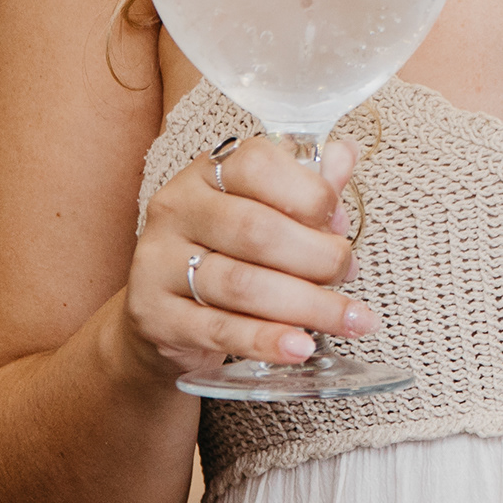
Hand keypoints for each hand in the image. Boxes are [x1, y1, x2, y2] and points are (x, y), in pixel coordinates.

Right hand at [118, 136, 372, 384]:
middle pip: (256, 231)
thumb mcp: (264, 208)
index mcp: (207, 172)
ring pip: (242, 285)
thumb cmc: (227, 249)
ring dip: (307, 306)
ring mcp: (159, 262)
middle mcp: (177, 209)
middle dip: (318, 257)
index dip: (311, 194)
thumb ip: (306, 183)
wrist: (163, 309)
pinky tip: (302, 348)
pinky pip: (219, 330)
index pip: (259, 165)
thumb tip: (345, 155)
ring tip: (348, 320)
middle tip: (348, 275)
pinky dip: (267, 340)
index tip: (342, 226)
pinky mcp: (154, 315)